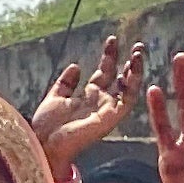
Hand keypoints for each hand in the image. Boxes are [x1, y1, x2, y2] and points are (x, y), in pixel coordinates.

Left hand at [27, 32, 142, 181]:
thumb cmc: (45, 126)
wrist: (43, 142)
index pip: (104, 73)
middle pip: (119, 78)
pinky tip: (134, 67)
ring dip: (136, 70)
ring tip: (139, 52)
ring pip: (128, 88)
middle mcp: (100, 102)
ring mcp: (107, 109)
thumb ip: (66, 83)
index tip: (112, 39)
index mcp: (87, 97)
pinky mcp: (111, 117)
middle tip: (138, 45)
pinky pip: (127, 99)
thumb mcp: (54, 97)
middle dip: (129, 61)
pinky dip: (133, 83)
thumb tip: (76, 65)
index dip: (109, 56)